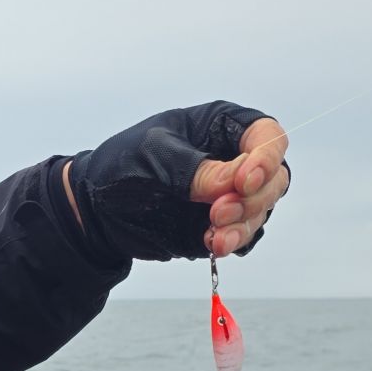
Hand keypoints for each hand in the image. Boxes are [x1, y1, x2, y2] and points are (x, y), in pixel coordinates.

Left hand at [61, 102, 290, 260]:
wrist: (97, 211)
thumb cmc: (122, 169)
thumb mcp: (157, 160)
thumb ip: (199, 171)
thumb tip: (238, 184)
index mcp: (221, 125)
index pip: (267, 136)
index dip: (265, 159)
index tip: (243, 183)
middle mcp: (234, 158)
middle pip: (274, 178)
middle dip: (253, 199)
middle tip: (218, 213)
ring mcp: (230, 193)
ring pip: (261, 210)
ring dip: (244, 226)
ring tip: (215, 237)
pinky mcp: (221, 224)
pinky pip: (244, 234)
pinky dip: (234, 241)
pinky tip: (214, 245)